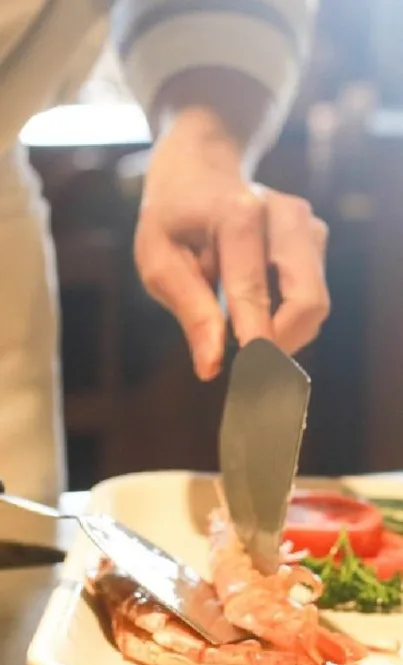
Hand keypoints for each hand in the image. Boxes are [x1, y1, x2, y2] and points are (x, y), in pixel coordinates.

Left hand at [135, 109, 329, 379]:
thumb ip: (190, 311)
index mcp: (239, 216)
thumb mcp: (158, 260)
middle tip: (248, 369)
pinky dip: (285, 316)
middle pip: (307, 302)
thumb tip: (211, 366)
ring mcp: (307, 224)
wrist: (200, 167)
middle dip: (281, 346)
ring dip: (282, 332)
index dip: (257, 345)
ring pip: (314, 305)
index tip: (254, 385)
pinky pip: (310, 296)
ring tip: (241, 328)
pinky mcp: (316, 237)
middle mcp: (285, 215)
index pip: (255, 293)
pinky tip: (255, 305)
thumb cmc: (172, 218)